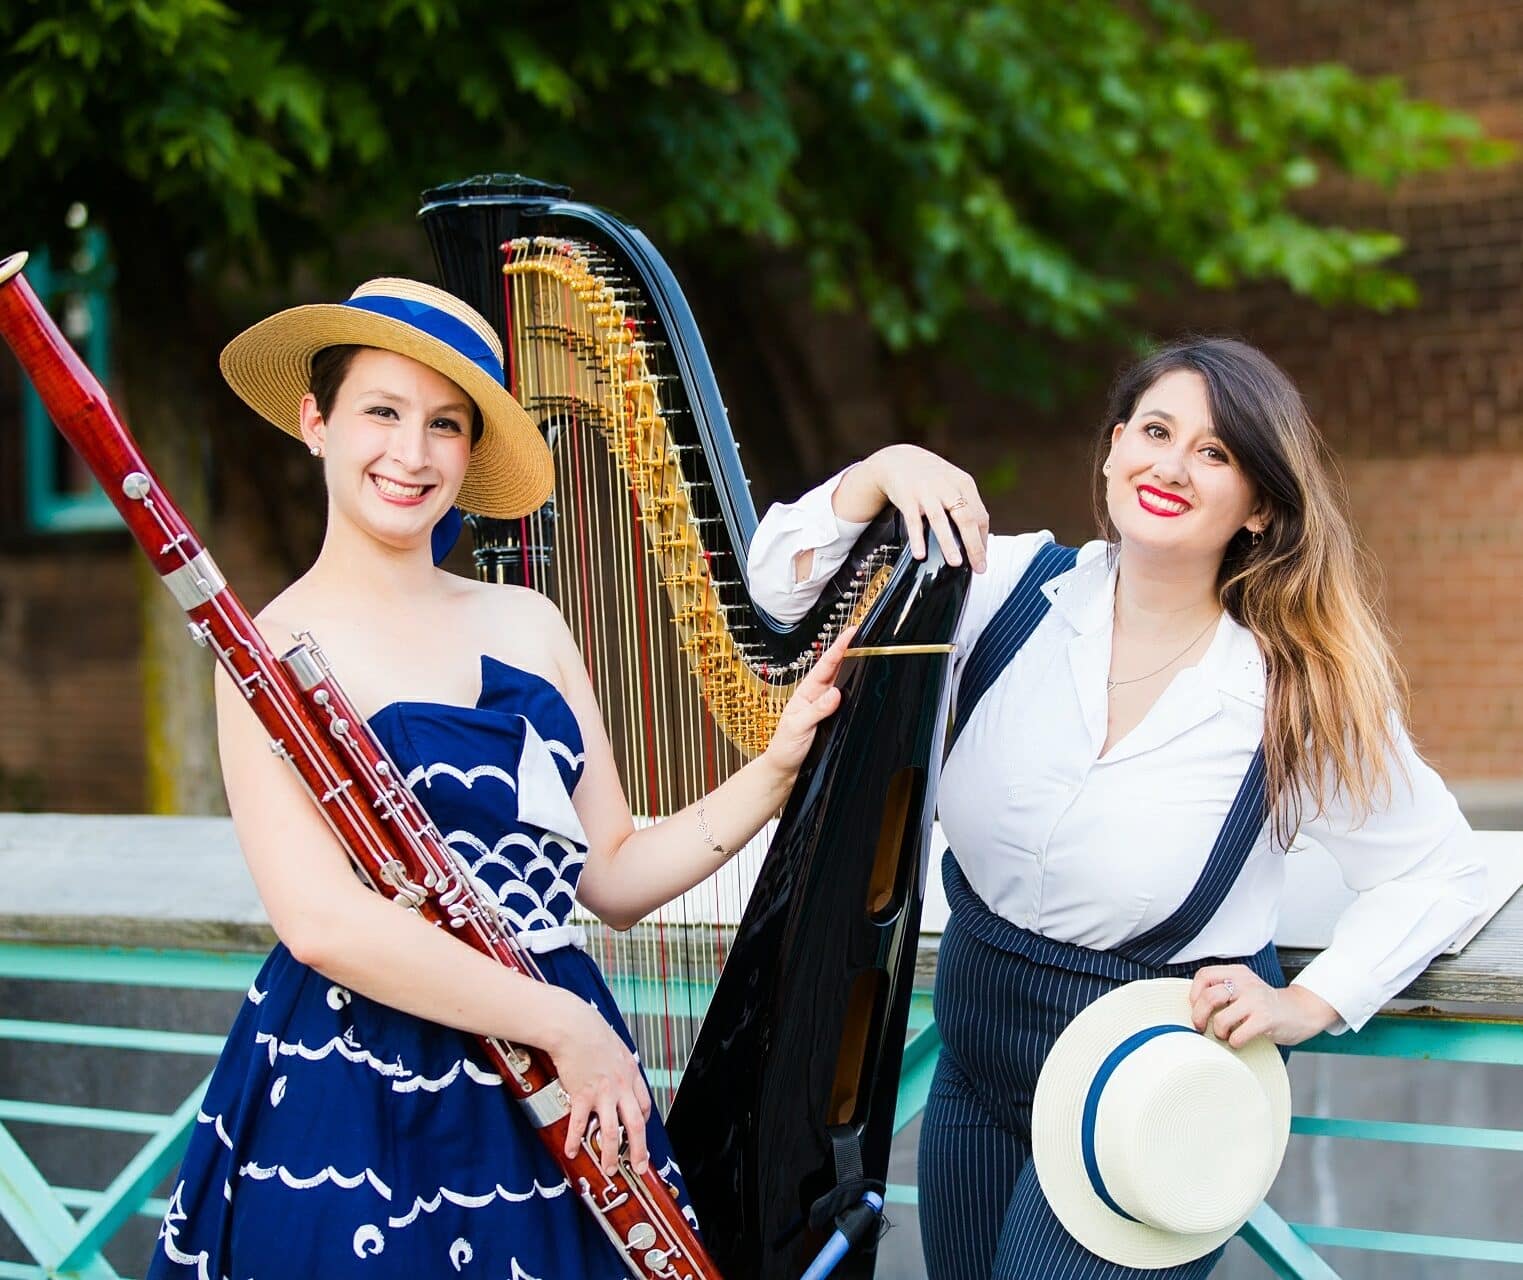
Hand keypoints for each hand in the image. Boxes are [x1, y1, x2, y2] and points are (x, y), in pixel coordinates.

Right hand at [546, 995, 651, 1174]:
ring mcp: (603, 1093)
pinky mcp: (582, 1095)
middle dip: (639, 1149)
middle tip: (639, 1166)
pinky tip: (571, 1152)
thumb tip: (614, 1064)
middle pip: (636, 1124)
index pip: (644, 1105)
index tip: (639, 1132)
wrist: (574, 1026)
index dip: (642, 1122)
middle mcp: (621, 1086)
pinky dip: (574, 1140)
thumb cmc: (590, 1030)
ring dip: (611, 1153)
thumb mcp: (614, 1045)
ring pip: (612, 1131)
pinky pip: (579, 1124)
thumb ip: (617, 1061)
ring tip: (609, 1168)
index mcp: (630, 1074)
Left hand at [759, 626, 852, 778]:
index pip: (825, 665)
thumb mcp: (798, 727)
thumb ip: (816, 710)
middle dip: (851, 651)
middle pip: (837, 669)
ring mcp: (826, 707)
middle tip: (867, 637)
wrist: (785, 769)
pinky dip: (856, 691)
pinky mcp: (833, 719)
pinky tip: (865, 685)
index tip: (852, 633)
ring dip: (855, 669)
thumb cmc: (785, 748)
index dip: (839, 647)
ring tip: (870, 654)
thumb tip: (835, 694)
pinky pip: (847, 702)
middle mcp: (817, 697)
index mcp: (806, 693)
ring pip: (844, 684)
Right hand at [843, 444, 989, 571]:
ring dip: (949, 544)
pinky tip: (920, 554)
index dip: (983, 539)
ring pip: (941, 521)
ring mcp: (926, 492)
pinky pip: (913, 521)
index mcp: (964, 484)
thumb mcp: (953, 483)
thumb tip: (979, 538)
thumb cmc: (930, 477)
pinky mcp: (907, 498)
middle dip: (974, 546)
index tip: (983, 559)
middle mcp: (947, 487)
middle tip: (978, 567)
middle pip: (966, 519)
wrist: (898, 460)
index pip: (980, 516)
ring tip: (956, 563)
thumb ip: (966, 505)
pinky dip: (918, 538)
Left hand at [1189, 965, 1339, 1047]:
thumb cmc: (1267, 1004)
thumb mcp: (1245, 988)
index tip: (1195, 1006)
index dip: (1194, 993)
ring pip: (1221, 1018)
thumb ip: (1225, 990)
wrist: (1301, 1011)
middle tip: (1200, 1026)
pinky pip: (1238, 1035)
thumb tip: (1194, 1006)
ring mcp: (1256, 1000)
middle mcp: (1246, 983)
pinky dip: (1234, 1042)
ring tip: (1224, 1034)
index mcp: (1238, 973)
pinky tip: (1238, 1041)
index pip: (1204, 975)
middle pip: (1208, 997)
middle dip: (1198, 1016)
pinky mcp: (1265, 1019)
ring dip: (1218, 1031)